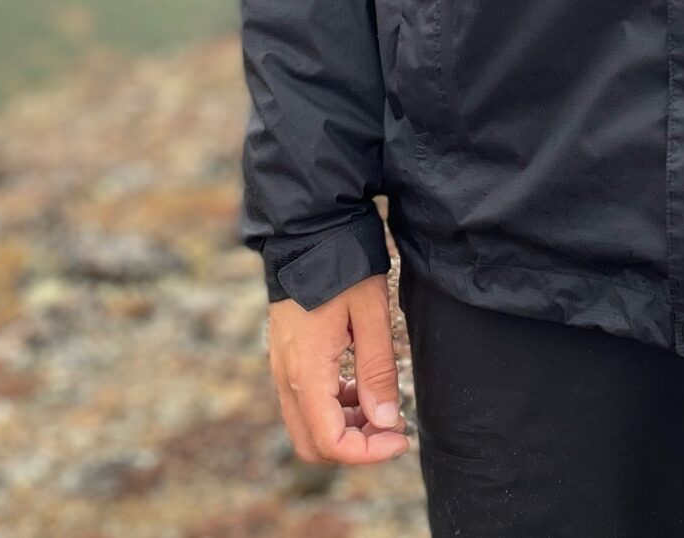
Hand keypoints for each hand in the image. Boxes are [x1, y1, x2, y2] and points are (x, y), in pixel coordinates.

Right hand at [267, 272, 411, 465]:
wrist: (306, 230)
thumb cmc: (341, 265)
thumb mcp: (371, 313)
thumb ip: (378, 371)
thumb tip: (385, 421)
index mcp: (307, 371)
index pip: (331, 442)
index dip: (368, 453)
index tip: (402, 437)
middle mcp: (286, 377)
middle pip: (312, 445)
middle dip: (354, 447)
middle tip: (392, 427)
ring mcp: (281, 368)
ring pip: (307, 426)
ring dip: (345, 428)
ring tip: (382, 403)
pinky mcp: (286, 358)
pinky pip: (305, 403)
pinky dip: (333, 408)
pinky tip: (361, 385)